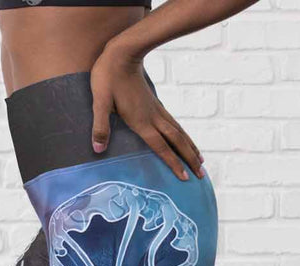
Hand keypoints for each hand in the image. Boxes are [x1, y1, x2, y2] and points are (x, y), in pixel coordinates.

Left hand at [90, 44, 204, 180]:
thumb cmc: (108, 77)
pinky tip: (184, 139)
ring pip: (178, 132)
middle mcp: (153, 118)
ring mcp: (156, 110)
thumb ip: (100, 127)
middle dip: (189, 159)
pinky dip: (182, 134)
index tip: (185, 178)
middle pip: (177, 141)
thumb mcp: (99, 102)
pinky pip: (173, 123)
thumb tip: (97, 150)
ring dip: (190, 147)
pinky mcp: (154, 104)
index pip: (161, 147)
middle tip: (201, 174)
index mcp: (141, 121)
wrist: (122, 53)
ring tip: (200, 160)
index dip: (173, 163)